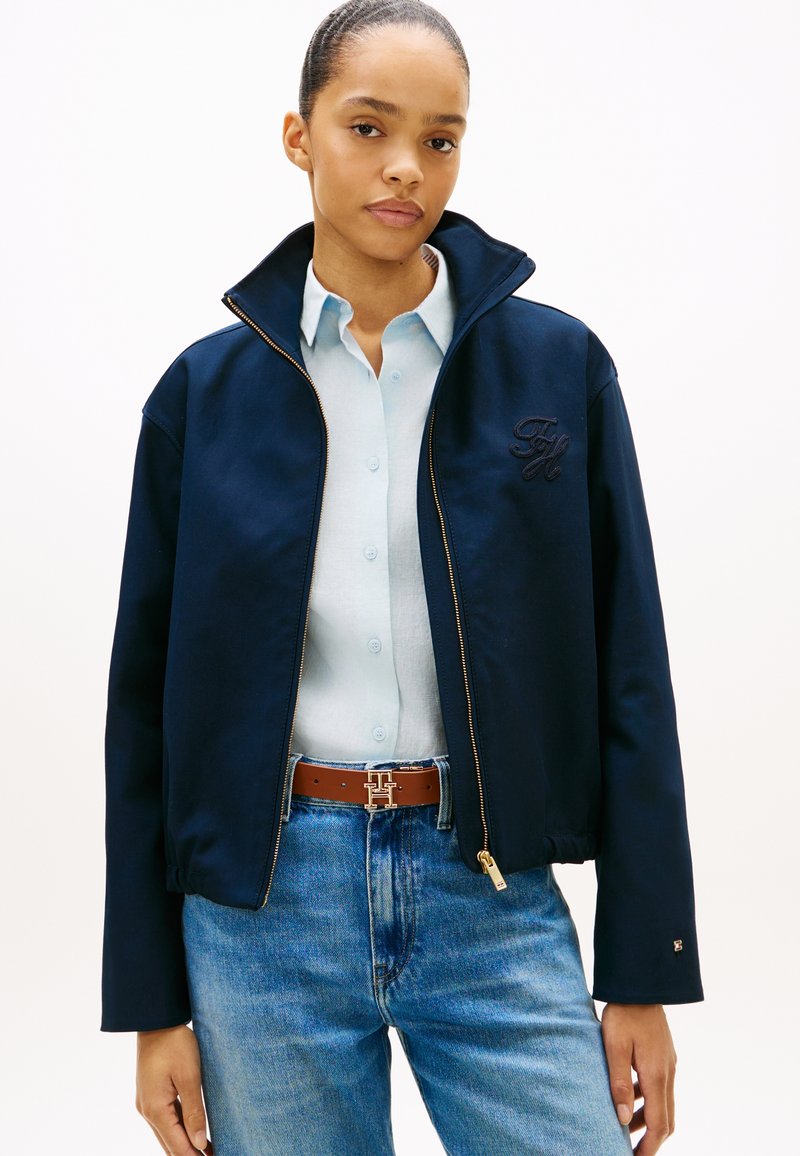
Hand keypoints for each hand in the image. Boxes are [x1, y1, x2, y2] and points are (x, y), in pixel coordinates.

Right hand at [136, 1025, 213, 1153]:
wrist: (156, 1020)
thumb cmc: (174, 1043)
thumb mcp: (189, 1076)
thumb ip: (194, 1111)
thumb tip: (200, 1144)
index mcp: (155, 1109)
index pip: (177, 1146)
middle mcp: (147, 1111)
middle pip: (170, 1144)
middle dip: (190, 1154)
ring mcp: (147, 1103)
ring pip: (167, 1134)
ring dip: (186, 1144)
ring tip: (209, 1151)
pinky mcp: (151, 1095)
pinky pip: (166, 1120)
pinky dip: (180, 1130)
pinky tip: (194, 1134)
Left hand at [600, 1002, 676, 1153]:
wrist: (640, 984)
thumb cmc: (624, 1013)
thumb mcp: (613, 1046)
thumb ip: (617, 1082)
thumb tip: (620, 1118)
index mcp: (656, 1075)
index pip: (658, 1124)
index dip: (649, 1147)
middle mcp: (667, 1073)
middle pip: (666, 1119)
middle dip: (651, 1139)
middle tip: (632, 1151)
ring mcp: (668, 1064)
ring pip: (663, 1103)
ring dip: (647, 1119)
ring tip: (624, 1127)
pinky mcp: (664, 1056)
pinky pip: (660, 1087)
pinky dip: (647, 1100)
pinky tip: (628, 1097)